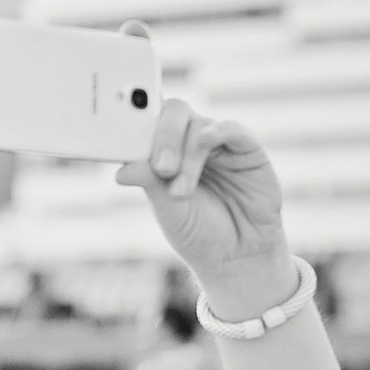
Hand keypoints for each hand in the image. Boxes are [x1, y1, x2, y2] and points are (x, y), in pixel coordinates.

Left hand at [116, 94, 291, 291]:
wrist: (236, 255)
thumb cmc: (199, 232)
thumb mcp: (168, 211)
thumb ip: (150, 184)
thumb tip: (121, 171)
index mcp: (165, 153)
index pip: (148, 124)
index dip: (136, 128)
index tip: (125, 147)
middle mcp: (191, 142)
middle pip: (174, 113)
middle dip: (164, 137)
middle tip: (162, 168)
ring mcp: (220, 144)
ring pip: (198, 126)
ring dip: (188, 157)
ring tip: (181, 192)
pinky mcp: (248, 150)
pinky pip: (233, 129)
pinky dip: (218, 131)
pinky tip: (207, 140)